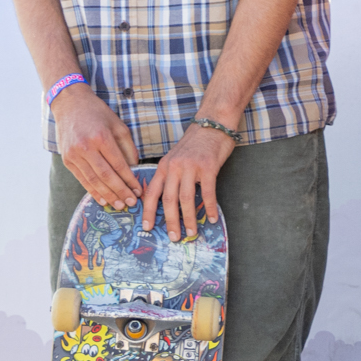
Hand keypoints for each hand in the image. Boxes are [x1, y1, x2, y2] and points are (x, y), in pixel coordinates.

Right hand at [54, 83, 140, 208]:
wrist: (70, 104)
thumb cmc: (98, 114)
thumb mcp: (118, 125)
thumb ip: (128, 147)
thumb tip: (134, 169)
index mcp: (101, 138)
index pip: (118, 165)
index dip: (129, 180)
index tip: (139, 191)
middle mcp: (85, 147)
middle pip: (105, 175)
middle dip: (120, 191)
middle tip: (131, 203)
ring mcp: (73, 155)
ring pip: (92, 180)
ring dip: (107, 195)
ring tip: (119, 205)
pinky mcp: (67, 160)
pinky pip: (81, 179)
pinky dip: (92, 191)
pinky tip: (102, 199)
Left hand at [144, 121, 233, 237]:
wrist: (213, 123)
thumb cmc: (196, 142)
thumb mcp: (176, 157)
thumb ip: (170, 174)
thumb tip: (168, 197)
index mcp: (163, 166)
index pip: (152, 193)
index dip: (148, 212)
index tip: (147, 227)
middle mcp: (174, 167)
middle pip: (168, 199)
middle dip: (170, 221)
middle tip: (173, 237)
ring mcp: (191, 167)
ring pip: (186, 198)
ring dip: (189, 218)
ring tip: (192, 233)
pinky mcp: (208, 167)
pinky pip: (207, 192)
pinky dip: (209, 207)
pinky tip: (211, 218)